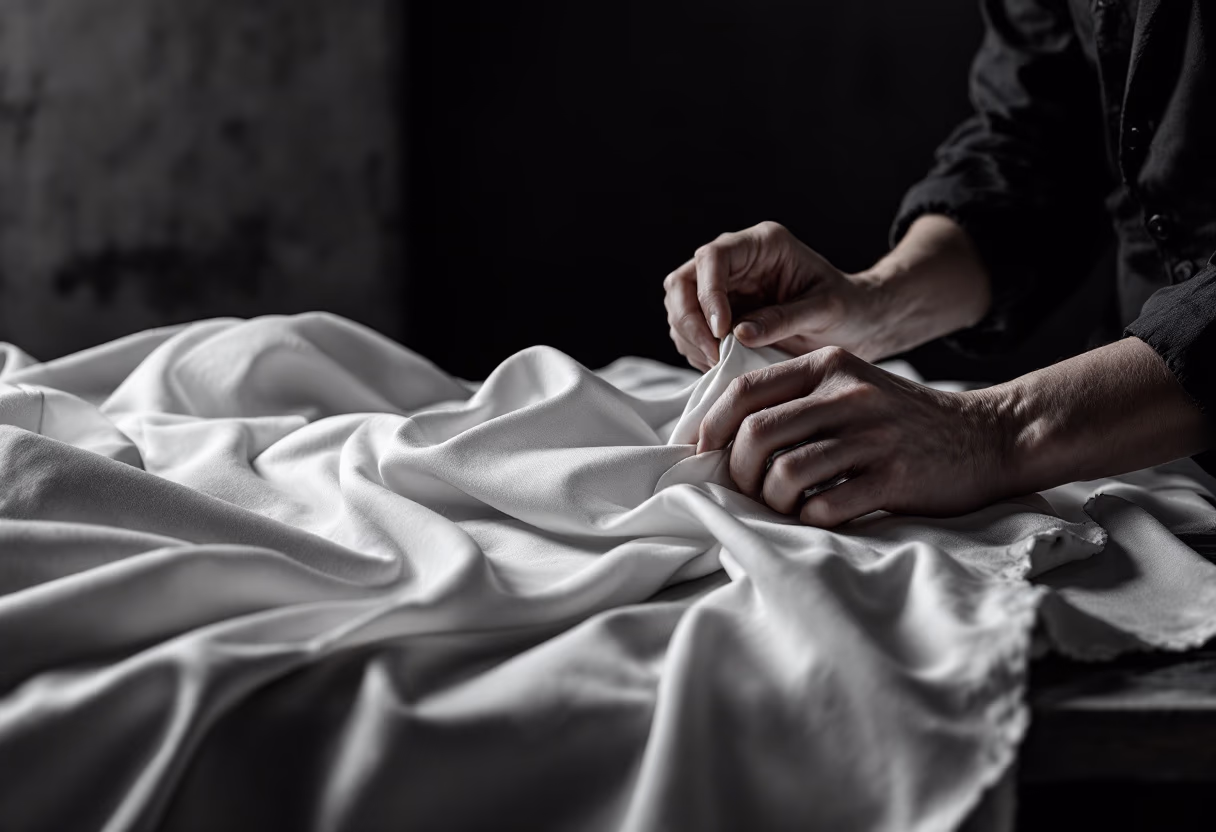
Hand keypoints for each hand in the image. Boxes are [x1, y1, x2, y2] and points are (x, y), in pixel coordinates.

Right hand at [663, 221, 893, 371]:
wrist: (854, 324)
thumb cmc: (847, 308)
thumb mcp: (824, 310)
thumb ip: (784, 319)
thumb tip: (738, 334)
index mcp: (762, 245)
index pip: (713, 257)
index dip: (708, 293)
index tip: (721, 330)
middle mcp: (735, 262)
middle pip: (682, 281)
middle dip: (689, 320)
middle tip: (712, 354)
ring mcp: (722, 288)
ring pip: (678, 307)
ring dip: (690, 339)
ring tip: (719, 363)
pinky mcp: (717, 314)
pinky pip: (687, 331)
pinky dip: (695, 350)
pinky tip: (720, 364)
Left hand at [696, 346, 1006, 527]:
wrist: (985, 437)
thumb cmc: (900, 420)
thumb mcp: (849, 386)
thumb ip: (795, 398)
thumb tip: (722, 433)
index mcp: (827, 366)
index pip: (745, 390)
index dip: (711, 426)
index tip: (702, 452)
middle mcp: (847, 394)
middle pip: (757, 434)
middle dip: (738, 471)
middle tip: (747, 489)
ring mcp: (872, 436)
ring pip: (786, 474)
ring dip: (772, 500)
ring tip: (784, 505)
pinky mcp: (893, 477)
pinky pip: (825, 506)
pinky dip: (809, 518)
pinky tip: (818, 514)